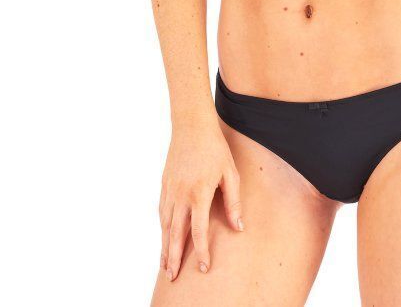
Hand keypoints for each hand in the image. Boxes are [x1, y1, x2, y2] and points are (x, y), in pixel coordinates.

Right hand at [159, 118, 243, 280]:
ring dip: (165, 246)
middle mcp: (181, 195)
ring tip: (165, 264)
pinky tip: (164, 236)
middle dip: (174, 257)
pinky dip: (162, 227)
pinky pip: (162, 211)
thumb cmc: (215, 148)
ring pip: (165, 225)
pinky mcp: (164, 184)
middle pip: (175, 234)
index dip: (201, 251)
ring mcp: (170, 189)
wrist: (192, 125)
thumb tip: (238, 227)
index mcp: (199, 193)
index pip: (198, 230)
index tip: (204, 267)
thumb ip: (234, 201)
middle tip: (172, 276)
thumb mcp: (230, 173)